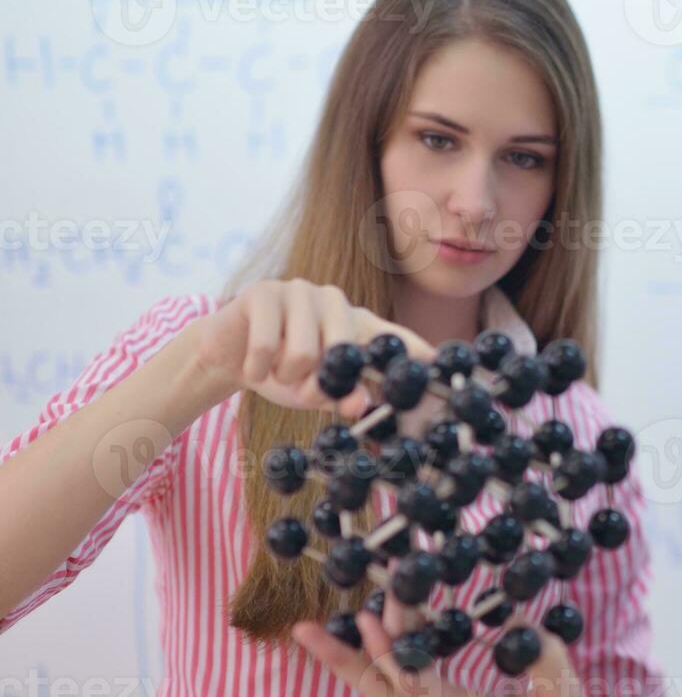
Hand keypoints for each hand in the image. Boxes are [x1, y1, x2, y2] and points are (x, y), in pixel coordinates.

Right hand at [190, 279, 434, 416]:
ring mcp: (300, 291)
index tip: (442, 370)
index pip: (396, 339)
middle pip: (345, 353)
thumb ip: (343, 398)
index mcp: (358, 326)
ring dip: (284, 376)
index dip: (420, 354)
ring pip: (304, 354)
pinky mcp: (264, 292)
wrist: (224, 355)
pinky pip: (267, 346)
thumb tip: (363, 406)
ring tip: (276, 369)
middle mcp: (336, 302)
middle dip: (319, 385)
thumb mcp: (317, 392)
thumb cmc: (281, 372)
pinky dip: (256, 368)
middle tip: (301, 388)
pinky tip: (253, 362)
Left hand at [293, 609, 597, 696]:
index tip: (373, 613)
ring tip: (322, 626)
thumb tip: (510, 613)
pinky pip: (402, 682)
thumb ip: (538, 648)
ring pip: (384, 686)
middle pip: (377, 689)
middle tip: (304, 630)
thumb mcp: (562, 688)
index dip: (389, 649)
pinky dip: (384, 655)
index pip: (411, 683)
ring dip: (357, 653)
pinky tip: (375, 630)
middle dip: (341, 658)